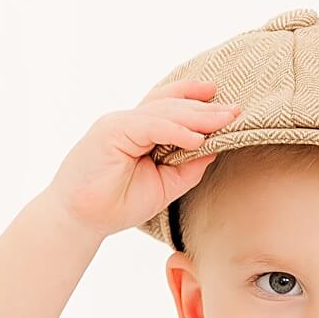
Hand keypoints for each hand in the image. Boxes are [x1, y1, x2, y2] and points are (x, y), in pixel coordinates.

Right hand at [44, 79, 242, 240]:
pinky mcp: (112, 130)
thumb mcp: (164, 185)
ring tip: (226, 119)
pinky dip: (176, 130)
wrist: (82, 219)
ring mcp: (120, 123)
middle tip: (236, 110)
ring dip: (198, 116)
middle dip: (206, 108)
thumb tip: (214, 149)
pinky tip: (198, 136)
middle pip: (173, 105)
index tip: (225, 101)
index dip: (196, 98)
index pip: (171, 105)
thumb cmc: (117, 203)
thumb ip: (187, 167)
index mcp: (140, 130)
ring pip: (165, 112)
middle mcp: (130, 121)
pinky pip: (151, 125)